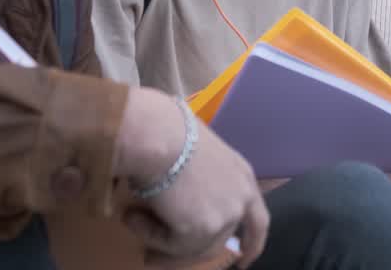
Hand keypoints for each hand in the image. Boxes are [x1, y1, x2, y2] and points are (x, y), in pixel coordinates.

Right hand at [113, 87, 268, 267]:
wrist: (156, 135)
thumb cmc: (167, 133)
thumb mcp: (196, 156)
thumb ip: (200, 181)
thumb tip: (180, 201)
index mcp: (243, 176)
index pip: (258, 220)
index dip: (252, 242)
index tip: (244, 258)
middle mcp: (241, 198)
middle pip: (220, 240)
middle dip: (189, 251)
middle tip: (154, 255)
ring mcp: (225, 215)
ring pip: (192, 246)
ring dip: (159, 238)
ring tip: (133, 219)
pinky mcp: (203, 229)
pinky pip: (170, 245)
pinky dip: (149, 233)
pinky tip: (133, 214)